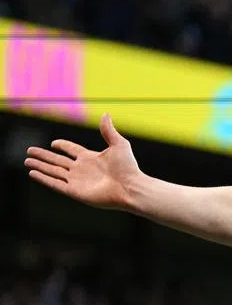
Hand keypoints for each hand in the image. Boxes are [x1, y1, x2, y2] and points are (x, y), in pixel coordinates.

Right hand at [24, 113, 141, 209]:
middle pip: (58, 161)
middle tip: (29, 151)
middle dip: (43, 156)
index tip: (54, 143)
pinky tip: (33, 173)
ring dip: (39, 166)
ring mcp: (77, 181)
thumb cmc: (128, 167)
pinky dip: (43, 178)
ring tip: (26, 161)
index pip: (72, 150)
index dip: (63, 146)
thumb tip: (105, 113)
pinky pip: (55, 184)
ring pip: (53, 171)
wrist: (131, 187)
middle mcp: (82, 169)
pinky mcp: (75, 191)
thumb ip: (108, 130)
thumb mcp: (119, 144)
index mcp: (91, 158)